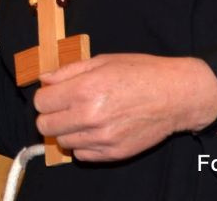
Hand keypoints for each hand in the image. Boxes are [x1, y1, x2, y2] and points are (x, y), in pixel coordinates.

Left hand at [32, 53, 216, 161]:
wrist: (175, 95)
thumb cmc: (141, 72)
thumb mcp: (103, 60)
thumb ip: (68, 71)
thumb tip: (44, 79)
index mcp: (84, 89)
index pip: (41, 102)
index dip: (45, 96)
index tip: (54, 93)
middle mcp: (90, 116)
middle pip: (45, 126)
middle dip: (50, 115)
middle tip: (64, 107)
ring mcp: (102, 138)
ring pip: (63, 142)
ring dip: (67, 131)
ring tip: (83, 117)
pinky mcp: (113, 153)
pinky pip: (82, 155)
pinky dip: (83, 145)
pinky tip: (95, 130)